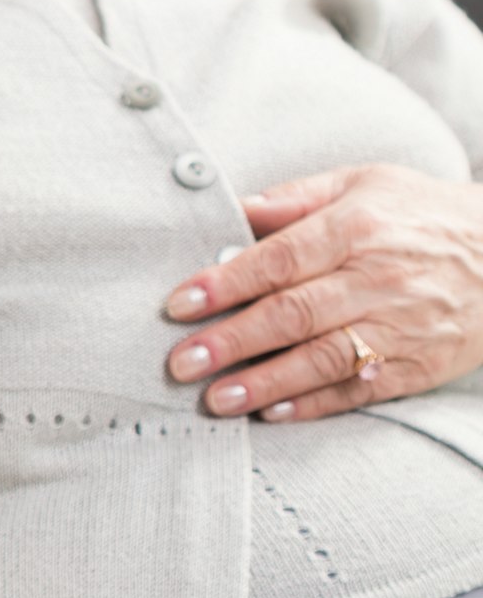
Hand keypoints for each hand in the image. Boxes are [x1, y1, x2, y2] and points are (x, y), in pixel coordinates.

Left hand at [163, 163, 482, 421]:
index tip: (178, 305)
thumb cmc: (419, 213)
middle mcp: (378, 279)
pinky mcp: (420, 364)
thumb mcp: (360, 183)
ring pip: (325, 359)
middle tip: (180, 363)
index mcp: (356, 228)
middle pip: (294, 314)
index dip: (225, 284)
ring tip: (217, 400)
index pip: (279, 259)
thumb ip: (292, 198)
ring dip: (266, 383)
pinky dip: (316, 404)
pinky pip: (361, 389)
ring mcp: (402, 326)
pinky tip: (274, 414)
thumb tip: (230, 210)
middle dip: (231, 342)